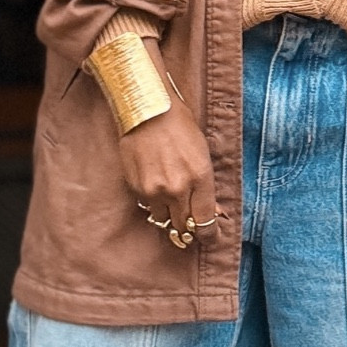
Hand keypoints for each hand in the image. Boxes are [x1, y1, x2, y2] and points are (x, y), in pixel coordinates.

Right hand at [114, 42, 217, 242]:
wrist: (147, 110)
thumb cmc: (180, 127)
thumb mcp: (202, 155)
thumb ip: (205, 187)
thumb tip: (210, 213)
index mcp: (200, 178)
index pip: (206, 223)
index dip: (209, 235)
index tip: (209, 237)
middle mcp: (177, 189)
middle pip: (184, 227)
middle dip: (189, 229)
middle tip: (190, 226)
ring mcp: (154, 190)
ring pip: (163, 219)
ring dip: (168, 214)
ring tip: (170, 200)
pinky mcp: (136, 187)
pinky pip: (147, 206)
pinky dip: (153, 202)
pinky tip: (155, 185)